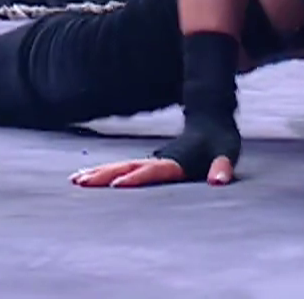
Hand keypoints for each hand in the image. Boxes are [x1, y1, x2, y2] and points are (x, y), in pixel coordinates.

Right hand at [70, 113, 238, 189]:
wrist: (207, 117)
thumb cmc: (218, 139)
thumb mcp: (227, 151)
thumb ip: (222, 166)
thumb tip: (219, 181)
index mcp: (177, 160)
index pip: (155, 170)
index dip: (137, 177)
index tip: (117, 185)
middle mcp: (160, 158)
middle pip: (128, 166)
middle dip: (106, 175)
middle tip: (82, 182)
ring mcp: (151, 158)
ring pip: (121, 164)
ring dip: (99, 172)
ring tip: (76, 181)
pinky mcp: (148, 161)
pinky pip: (122, 166)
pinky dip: (104, 172)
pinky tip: (85, 178)